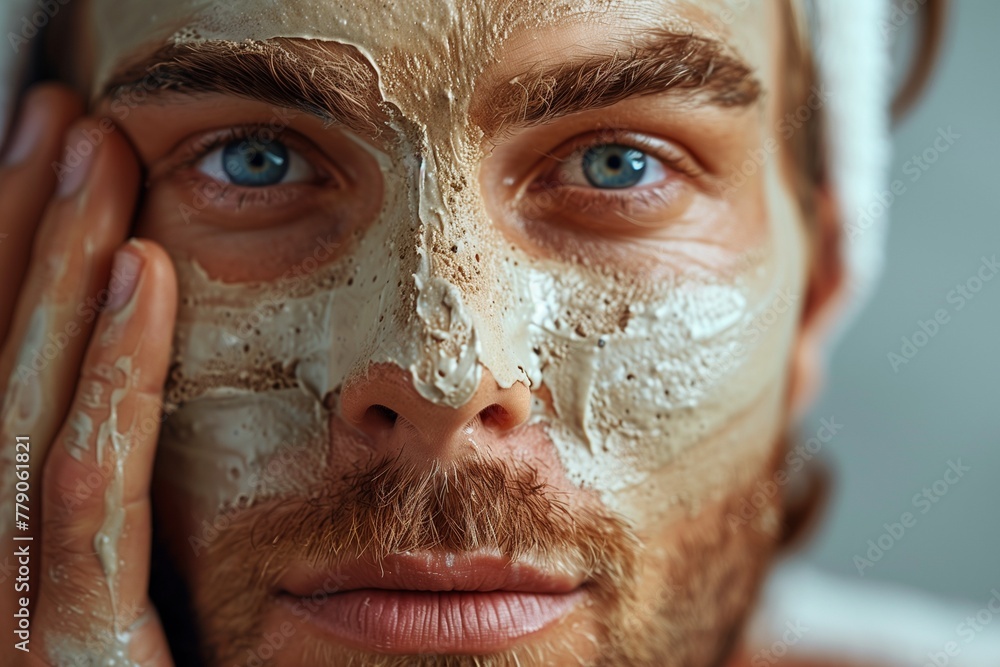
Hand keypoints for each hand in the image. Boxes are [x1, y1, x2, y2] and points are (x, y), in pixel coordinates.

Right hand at [0, 84, 176, 665]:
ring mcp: (5, 608)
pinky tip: (138, 271)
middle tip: (61, 117)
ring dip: (51, 262)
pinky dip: (108, 371)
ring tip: (87, 148)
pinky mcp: (63, 654)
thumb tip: (123, 396)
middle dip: (18, 229)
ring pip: (22, 402)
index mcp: (1, 548)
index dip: (10, 258)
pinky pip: (83, 487)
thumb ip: (113, 514)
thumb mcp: (125, 602)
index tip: (52, 162)